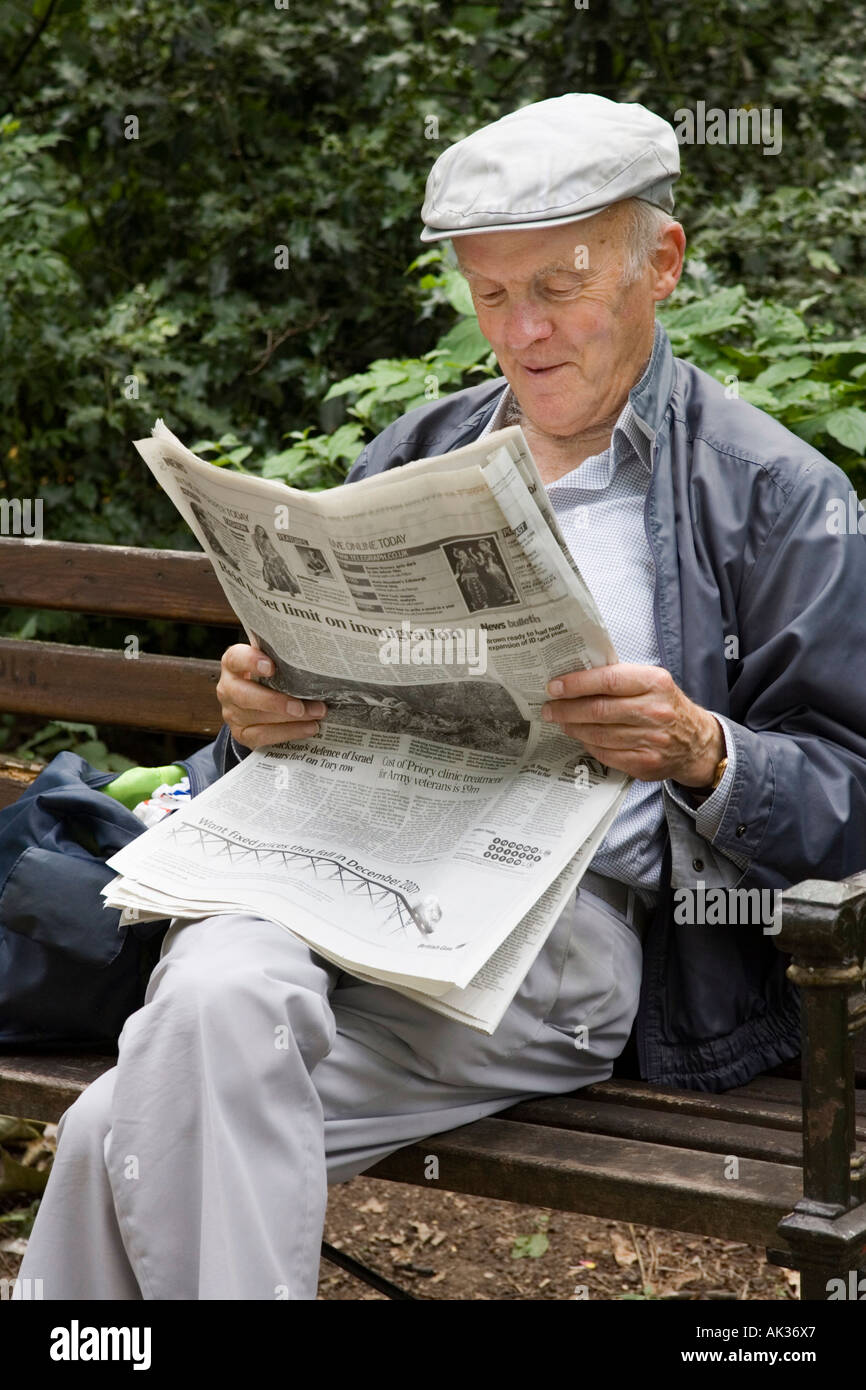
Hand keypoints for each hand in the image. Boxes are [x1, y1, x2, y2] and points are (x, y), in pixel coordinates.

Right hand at [216, 643, 326, 748]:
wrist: (258, 704)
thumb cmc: (270, 677)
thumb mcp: (273, 664)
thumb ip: (284, 660)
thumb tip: (316, 661)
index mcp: (233, 664)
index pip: (235, 658)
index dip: (251, 662)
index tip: (271, 667)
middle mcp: (228, 688)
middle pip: (244, 695)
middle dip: (275, 701)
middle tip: (301, 706)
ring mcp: (232, 713)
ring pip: (256, 717)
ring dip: (290, 719)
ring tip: (316, 715)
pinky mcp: (241, 733)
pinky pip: (262, 736)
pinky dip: (288, 733)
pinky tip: (309, 728)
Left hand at [542, 663, 724, 786]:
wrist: (696, 742)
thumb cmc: (665, 705)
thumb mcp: (651, 682)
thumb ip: (619, 678)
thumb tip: (574, 678)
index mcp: (655, 682)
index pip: (608, 680)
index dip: (576, 684)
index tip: (554, 687)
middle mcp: (655, 711)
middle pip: (598, 710)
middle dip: (566, 709)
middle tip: (548, 708)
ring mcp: (651, 739)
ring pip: (598, 734)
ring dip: (572, 727)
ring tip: (560, 721)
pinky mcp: (644, 762)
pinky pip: (605, 753)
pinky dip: (587, 744)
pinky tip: (579, 736)